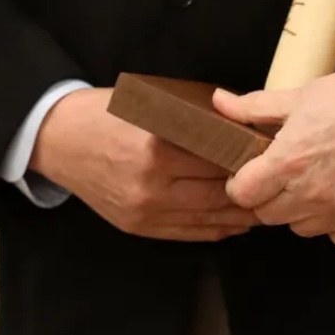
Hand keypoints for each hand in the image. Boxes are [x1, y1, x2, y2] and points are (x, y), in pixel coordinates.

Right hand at [30, 87, 258, 241]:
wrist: (59, 139)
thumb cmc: (104, 111)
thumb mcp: (148, 102)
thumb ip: (188, 116)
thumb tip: (233, 121)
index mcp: (157, 144)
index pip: (217, 155)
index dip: (247, 154)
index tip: (269, 149)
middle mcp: (152, 182)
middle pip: (217, 189)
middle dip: (250, 185)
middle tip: (275, 177)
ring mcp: (145, 209)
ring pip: (207, 216)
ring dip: (239, 212)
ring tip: (264, 202)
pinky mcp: (138, 226)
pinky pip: (187, 232)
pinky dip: (216, 229)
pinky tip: (234, 222)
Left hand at [215, 62, 334, 246]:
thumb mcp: (298, 96)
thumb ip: (253, 107)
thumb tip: (219, 102)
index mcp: (289, 161)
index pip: (244, 194)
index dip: (240, 183)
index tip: (248, 173)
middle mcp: (311, 193)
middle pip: (267, 215)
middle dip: (267, 195)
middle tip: (281, 172)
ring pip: (299, 228)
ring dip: (297, 209)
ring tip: (310, 179)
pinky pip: (334, 235)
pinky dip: (331, 220)